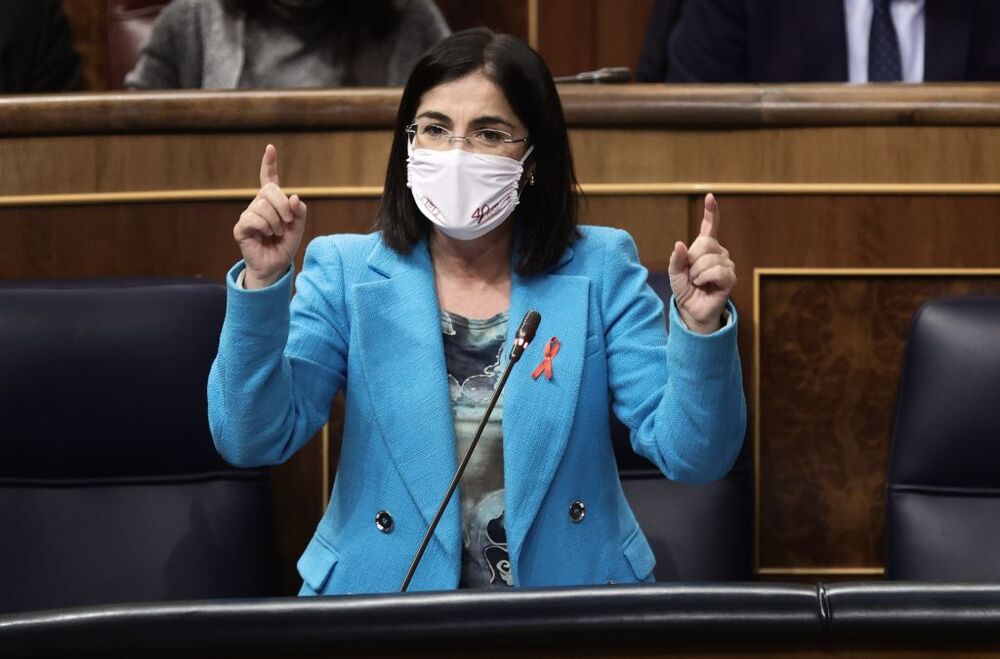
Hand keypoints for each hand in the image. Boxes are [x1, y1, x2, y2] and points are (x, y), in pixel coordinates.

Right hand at [233, 144, 307, 288]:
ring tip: (275, 233)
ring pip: (262, 206)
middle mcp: (258, 205)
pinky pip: (253, 218)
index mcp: (272, 202)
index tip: (270, 148)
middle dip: (283, 206)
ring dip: (275, 222)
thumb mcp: (298, 227)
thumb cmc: (285, 245)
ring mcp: (248, 215)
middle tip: (287, 222)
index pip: (269, 179)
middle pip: (270, 191)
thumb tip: (295, 197)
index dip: (269, 164)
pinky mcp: (241, 227)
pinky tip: (266, 235)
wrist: (275, 266)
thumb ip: (300, 212)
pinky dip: (265, 227)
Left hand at [667, 193, 736, 333]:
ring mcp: (727, 264)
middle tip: (691, 273)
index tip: (710, 197)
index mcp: (705, 248)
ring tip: (698, 282)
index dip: (711, 212)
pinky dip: (705, 278)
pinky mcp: (730, 278)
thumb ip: (676, 258)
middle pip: (705, 242)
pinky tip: (705, 285)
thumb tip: (680, 244)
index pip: (710, 226)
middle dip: (692, 259)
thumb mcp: (674, 272)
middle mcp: (719, 252)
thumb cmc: (685, 289)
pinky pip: (716, 270)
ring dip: (696, 273)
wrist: (691, 310)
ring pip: (708, 259)